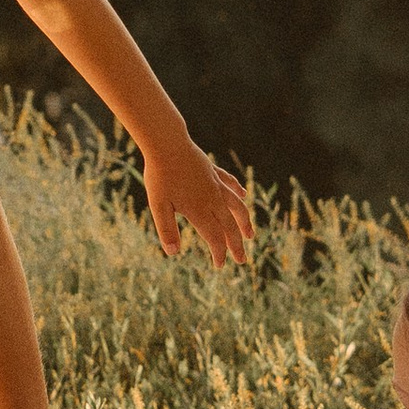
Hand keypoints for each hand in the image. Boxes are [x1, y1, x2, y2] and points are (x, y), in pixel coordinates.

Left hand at [143, 139, 252, 267]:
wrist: (167, 143)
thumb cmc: (160, 175)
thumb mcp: (158, 205)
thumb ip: (167, 229)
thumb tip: (172, 253)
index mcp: (199, 209)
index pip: (215, 237)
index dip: (219, 253)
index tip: (220, 265)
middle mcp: (212, 198)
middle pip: (230, 225)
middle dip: (236, 245)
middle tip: (242, 261)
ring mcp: (215, 183)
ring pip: (236, 206)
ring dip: (244, 222)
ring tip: (250, 235)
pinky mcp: (212, 170)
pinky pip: (230, 183)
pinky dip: (238, 191)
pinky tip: (244, 195)